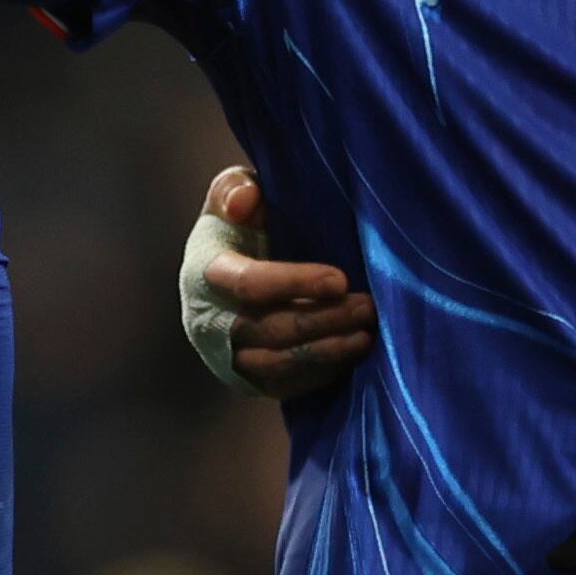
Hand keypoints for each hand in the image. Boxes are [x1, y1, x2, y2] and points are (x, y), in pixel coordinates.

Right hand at [181, 167, 375, 401]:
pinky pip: (283, 385)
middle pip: (268, 329)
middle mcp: (209, 319)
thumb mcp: (236, 193)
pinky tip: (351, 353)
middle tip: (368, 307)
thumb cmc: (244, 226)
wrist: (231, 271)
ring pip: (276, 364)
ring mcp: (226, 355)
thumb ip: (237, 189)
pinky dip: (320, 373)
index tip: (340, 279)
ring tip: (366, 334)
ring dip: (326, 351)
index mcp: (207, 271)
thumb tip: (246, 203)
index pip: (248, 284)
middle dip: (323, 320)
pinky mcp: (246, 379)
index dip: (294, 283)